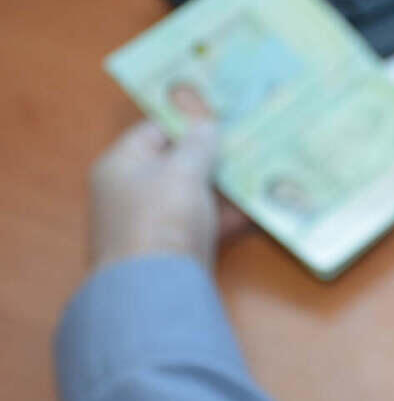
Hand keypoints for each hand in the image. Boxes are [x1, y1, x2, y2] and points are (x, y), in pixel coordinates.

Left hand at [89, 121, 248, 271]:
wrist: (156, 289)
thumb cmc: (160, 218)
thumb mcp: (182, 171)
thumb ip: (199, 144)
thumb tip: (207, 125)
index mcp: (122, 165)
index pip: (155, 130)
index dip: (189, 119)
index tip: (224, 110)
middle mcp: (135, 191)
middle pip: (179, 162)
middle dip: (215, 152)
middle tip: (251, 134)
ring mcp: (157, 221)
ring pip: (197, 192)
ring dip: (228, 182)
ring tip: (264, 163)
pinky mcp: (179, 247)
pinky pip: (208, 220)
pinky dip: (231, 213)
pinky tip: (261, 203)